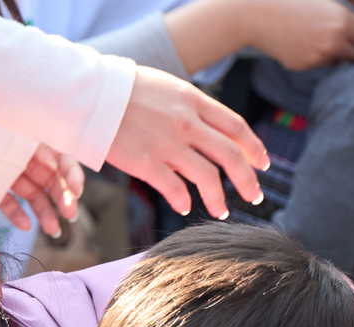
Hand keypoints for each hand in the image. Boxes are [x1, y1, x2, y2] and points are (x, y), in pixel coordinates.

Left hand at [0, 144, 83, 236]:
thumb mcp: (11, 133)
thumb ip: (32, 147)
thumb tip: (51, 162)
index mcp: (36, 140)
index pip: (61, 158)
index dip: (72, 174)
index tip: (77, 191)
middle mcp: (28, 157)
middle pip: (51, 180)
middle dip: (64, 198)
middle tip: (71, 215)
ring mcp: (11, 173)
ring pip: (33, 195)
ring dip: (45, 213)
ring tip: (54, 231)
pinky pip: (9, 202)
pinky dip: (16, 214)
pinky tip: (25, 226)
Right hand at [105, 67, 267, 218]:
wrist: (91, 94)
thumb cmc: (125, 90)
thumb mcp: (168, 88)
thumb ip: (190, 107)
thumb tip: (207, 129)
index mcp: (194, 101)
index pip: (236, 127)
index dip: (254, 148)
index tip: (262, 164)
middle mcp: (187, 124)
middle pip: (230, 156)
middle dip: (247, 181)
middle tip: (255, 197)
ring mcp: (167, 144)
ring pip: (207, 177)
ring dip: (219, 198)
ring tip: (222, 212)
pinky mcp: (145, 163)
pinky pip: (174, 188)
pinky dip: (183, 201)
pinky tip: (185, 207)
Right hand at [167, 0, 353, 75]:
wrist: (258, 14)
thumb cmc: (293, 2)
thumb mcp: (326, 2)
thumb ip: (347, 16)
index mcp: (343, 21)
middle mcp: (333, 42)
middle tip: (345, 39)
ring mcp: (318, 56)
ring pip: (338, 60)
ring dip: (334, 53)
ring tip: (317, 36)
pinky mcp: (304, 66)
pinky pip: (319, 64)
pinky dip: (315, 56)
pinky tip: (301, 42)